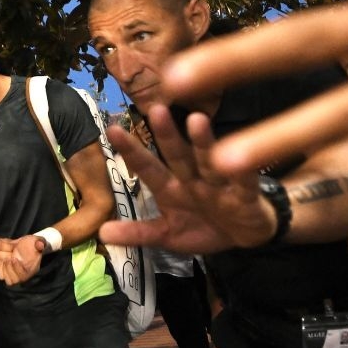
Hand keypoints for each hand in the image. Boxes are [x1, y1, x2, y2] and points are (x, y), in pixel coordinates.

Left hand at [1, 236, 44, 284]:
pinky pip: (3, 277)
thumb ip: (40, 243)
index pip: (25, 275)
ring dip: (5, 271)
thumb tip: (40, 245)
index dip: (18, 269)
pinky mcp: (9, 272)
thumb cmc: (32, 243)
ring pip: (9, 281)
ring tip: (4, 260)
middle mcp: (24, 274)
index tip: (14, 258)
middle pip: (15, 280)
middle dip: (10, 270)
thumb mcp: (37, 240)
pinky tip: (2, 262)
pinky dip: (1, 271)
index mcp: (32, 269)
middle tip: (7, 259)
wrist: (25, 244)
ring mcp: (16, 274)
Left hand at [99, 107, 276, 255]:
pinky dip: (243, 171)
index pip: (148, 167)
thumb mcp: (168, 235)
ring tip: (196, 120)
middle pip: (178, 155)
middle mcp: (193, 179)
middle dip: (167, 135)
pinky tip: (241, 157)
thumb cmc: (202, 227)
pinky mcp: (245, 194)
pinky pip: (244, 182)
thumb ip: (138, 233)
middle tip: (156, 110)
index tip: (112, 130)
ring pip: (208, 161)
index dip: (132, 151)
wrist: (243, 237)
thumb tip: (101, 234)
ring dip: (203, 142)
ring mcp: (219, 184)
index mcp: (171, 188)